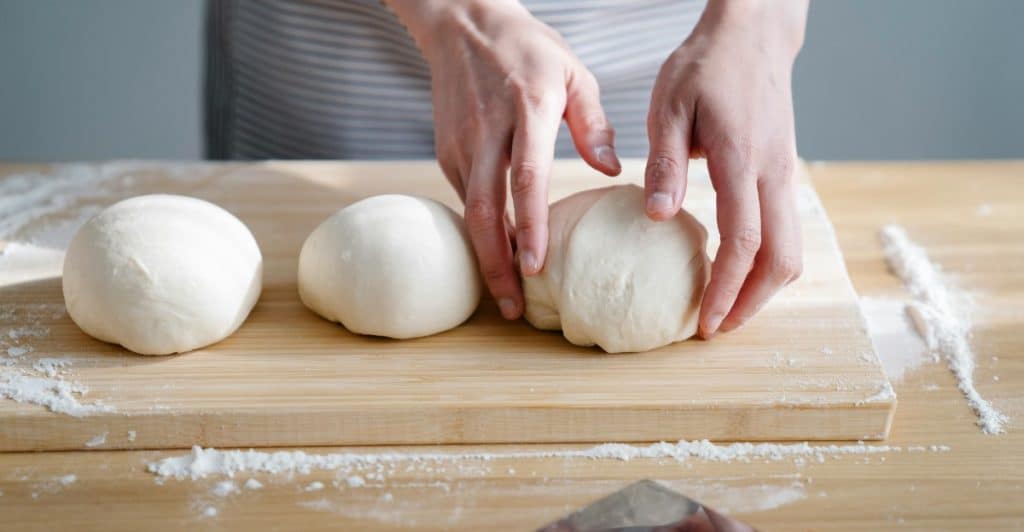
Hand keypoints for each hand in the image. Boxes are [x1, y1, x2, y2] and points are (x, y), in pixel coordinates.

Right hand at [388, 0, 620, 318]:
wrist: (463, 24)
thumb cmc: (527, 49)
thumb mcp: (573, 72)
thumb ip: (592, 123)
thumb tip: (609, 171)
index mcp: (528, 109)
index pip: (526, 178)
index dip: (531, 225)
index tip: (536, 266)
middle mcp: (489, 132)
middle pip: (486, 209)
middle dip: (497, 262)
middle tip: (514, 307)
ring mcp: (463, 144)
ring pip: (470, 211)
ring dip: (485, 256)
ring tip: (505, 295)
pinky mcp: (448, 152)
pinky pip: (464, 199)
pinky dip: (480, 232)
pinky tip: (497, 256)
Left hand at [644, 0, 807, 337]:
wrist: (752, 36)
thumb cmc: (704, 68)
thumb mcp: (669, 107)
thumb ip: (665, 163)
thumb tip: (657, 217)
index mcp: (742, 159)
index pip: (745, 239)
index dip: (727, 288)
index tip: (704, 321)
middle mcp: (775, 173)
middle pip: (782, 258)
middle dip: (752, 303)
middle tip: (715, 329)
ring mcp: (786, 174)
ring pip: (791, 249)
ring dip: (762, 287)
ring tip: (724, 308)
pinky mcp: (784, 173)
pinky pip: (786, 230)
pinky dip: (766, 262)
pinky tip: (735, 270)